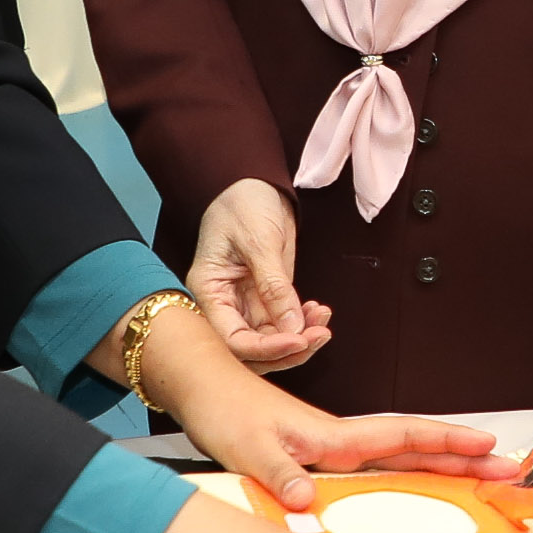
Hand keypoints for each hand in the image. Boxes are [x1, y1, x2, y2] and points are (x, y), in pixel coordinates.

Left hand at [132, 299, 496, 508]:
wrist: (204, 387)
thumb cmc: (224, 412)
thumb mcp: (246, 447)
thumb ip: (276, 472)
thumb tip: (305, 500)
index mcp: (333, 437)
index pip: (402, 436)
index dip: (445, 442)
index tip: (486, 446)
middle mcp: (343, 440)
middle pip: (417, 445)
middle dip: (465, 457)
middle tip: (510, 469)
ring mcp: (337, 447)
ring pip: (404, 453)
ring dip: (445, 462)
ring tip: (485, 474)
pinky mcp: (324, 455)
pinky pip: (382, 464)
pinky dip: (413, 468)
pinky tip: (425, 480)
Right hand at [185, 179, 326, 369]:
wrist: (253, 182)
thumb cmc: (242, 203)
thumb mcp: (258, 241)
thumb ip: (274, 286)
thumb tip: (293, 328)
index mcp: (208, 293)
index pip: (232, 341)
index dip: (265, 349)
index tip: (298, 340)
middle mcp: (224, 306)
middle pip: (252, 350)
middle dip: (288, 350)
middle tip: (319, 336)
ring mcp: (246, 304)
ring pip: (271, 341)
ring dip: (301, 337)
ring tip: (324, 320)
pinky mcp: (267, 299)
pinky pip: (284, 324)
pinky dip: (303, 323)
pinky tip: (319, 311)